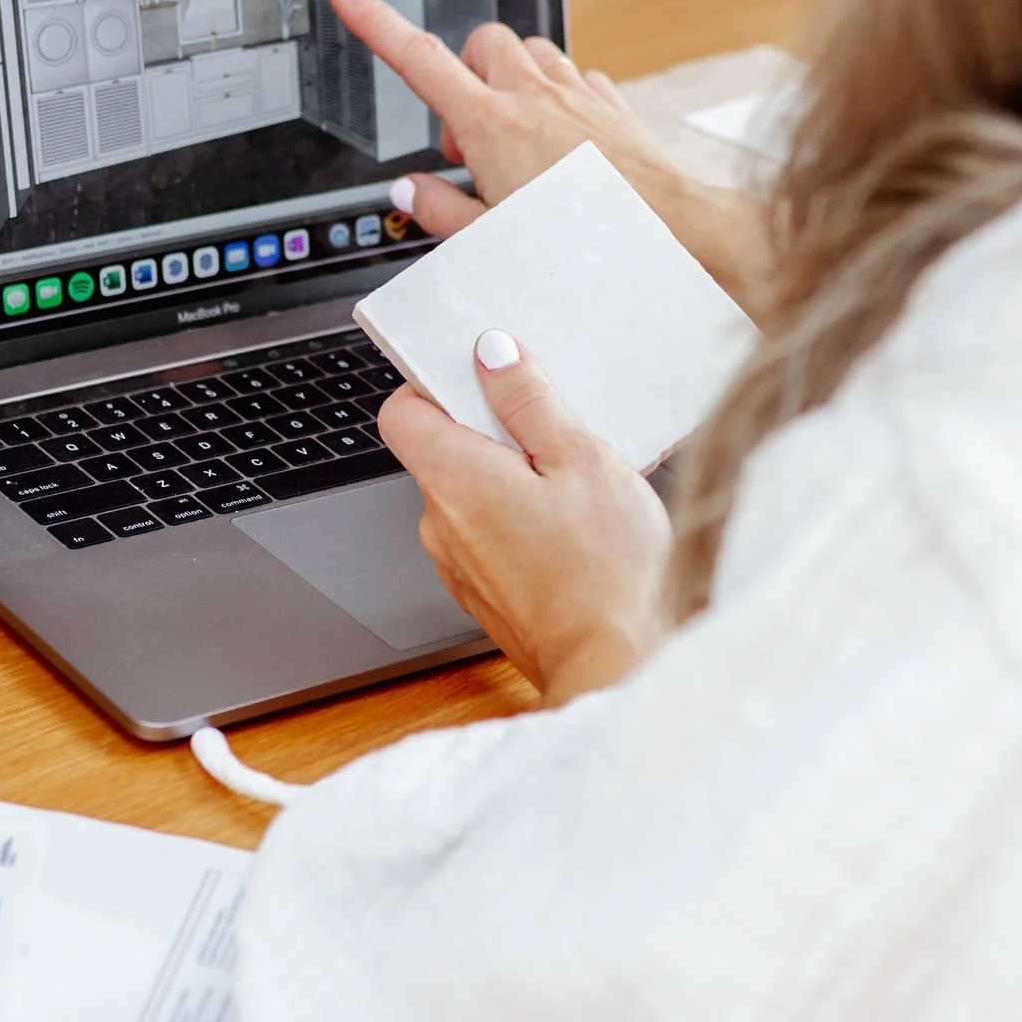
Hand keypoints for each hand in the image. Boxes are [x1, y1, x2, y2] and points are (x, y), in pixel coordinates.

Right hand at [329, 0, 776, 318]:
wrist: (666, 232)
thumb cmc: (578, 243)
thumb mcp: (488, 240)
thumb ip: (440, 210)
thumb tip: (409, 190)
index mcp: (490, 124)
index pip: (416, 58)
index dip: (375, 22)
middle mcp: (532, 94)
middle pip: (478, 42)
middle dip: (462, 72)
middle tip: (465, 138)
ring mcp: (575, 92)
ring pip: (528, 52)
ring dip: (510, 81)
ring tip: (512, 139)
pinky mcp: (610, 101)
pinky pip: (574, 76)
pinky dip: (558, 97)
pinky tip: (561, 140)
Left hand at [378, 332, 675, 703]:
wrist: (619, 668)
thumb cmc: (607, 572)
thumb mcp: (581, 458)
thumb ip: (528, 401)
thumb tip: (492, 353)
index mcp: (454, 480)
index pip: (402, 412)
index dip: (436, 385)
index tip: (484, 376)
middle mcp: (441, 524)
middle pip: (444, 452)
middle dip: (495, 434)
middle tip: (557, 434)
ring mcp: (459, 565)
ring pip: (473, 496)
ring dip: (514, 481)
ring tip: (577, 489)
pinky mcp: (486, 595)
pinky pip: (492, 537)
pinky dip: (523, 523)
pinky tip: (575, 532)